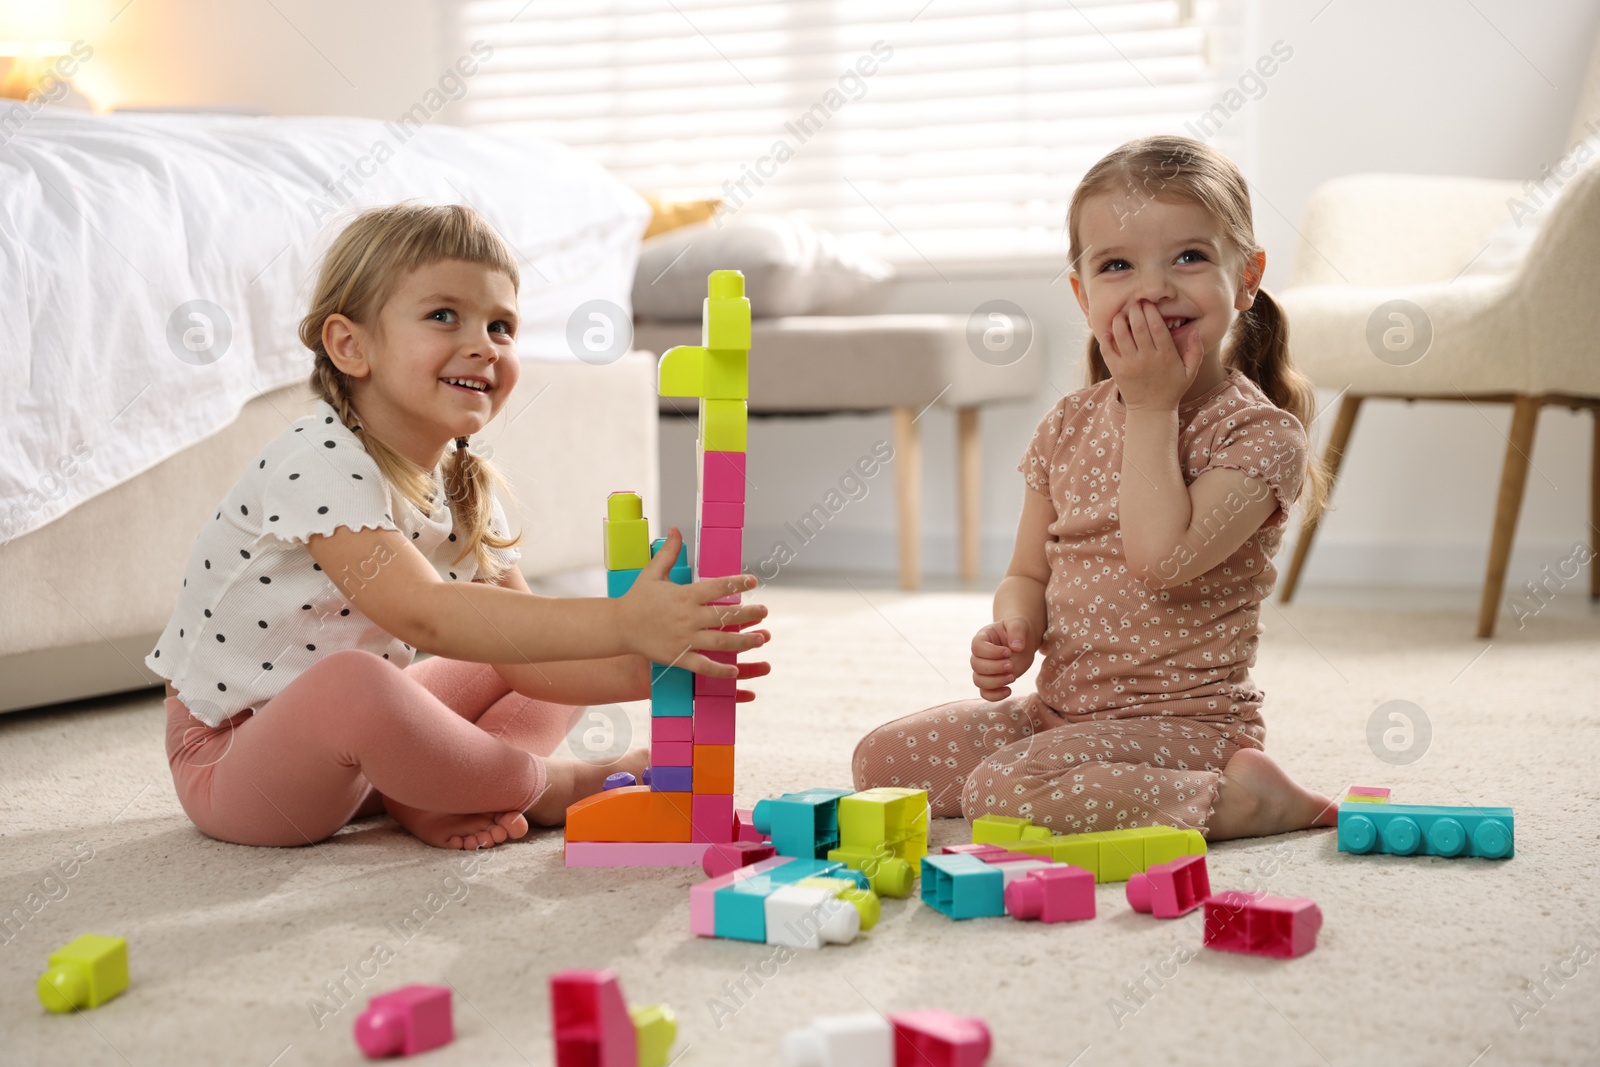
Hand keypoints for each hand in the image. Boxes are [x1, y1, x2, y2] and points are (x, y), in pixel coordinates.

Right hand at [616, 527, 766, 676]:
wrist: (619, 625)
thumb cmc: (637, 597)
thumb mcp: (652, 572)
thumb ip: (669, 553)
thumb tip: (677, 529)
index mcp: (685, 595)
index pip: (717, 586)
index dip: (737, 582)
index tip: (753, 581)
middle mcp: (688, 617)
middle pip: (726, 616)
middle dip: (749, 614)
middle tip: (764, 611)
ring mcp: (684, 638)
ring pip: (721, 642)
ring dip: (744, 641)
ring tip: (761, 639)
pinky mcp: (679, 656)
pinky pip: (703, 665)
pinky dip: (719, 670)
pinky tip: (735, 671)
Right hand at [971, 616, 1035, 700]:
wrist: (1022, 642)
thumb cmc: (1018, 631)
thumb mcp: (1019, 625)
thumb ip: (1017, 631)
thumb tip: (1016, 647)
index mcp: (982, 638)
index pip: (977, 647)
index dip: (991, 652)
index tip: (1008, 651)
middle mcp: (979, 655)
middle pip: (976, 665)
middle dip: (995, 667)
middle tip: (1011, 665)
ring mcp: (984, 670)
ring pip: (978, 681)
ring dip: (995, 682)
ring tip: (1013, 677)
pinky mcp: (992, 681)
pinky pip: (985, 693)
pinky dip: (995, 696)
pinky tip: (1009, 690)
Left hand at [1102, 299, 1204, 411]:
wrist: (1151, 410)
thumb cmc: (1172, 388)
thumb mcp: (1190, 372)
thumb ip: (1195, 351)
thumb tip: (1196, 331)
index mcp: (1165, 355)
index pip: (1157, 327)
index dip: (1151, 312)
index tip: (1148, 303)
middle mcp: (1147, 358)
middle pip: (1138, 327)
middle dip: (1135, 311)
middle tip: (1135, 303)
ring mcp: (1130, 364)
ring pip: (1121, 335)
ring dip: (1119, 321)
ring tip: (1122, 315)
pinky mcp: (1117, 371)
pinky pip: (1108, 350)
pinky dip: (1106, 338)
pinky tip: (1110, 331)